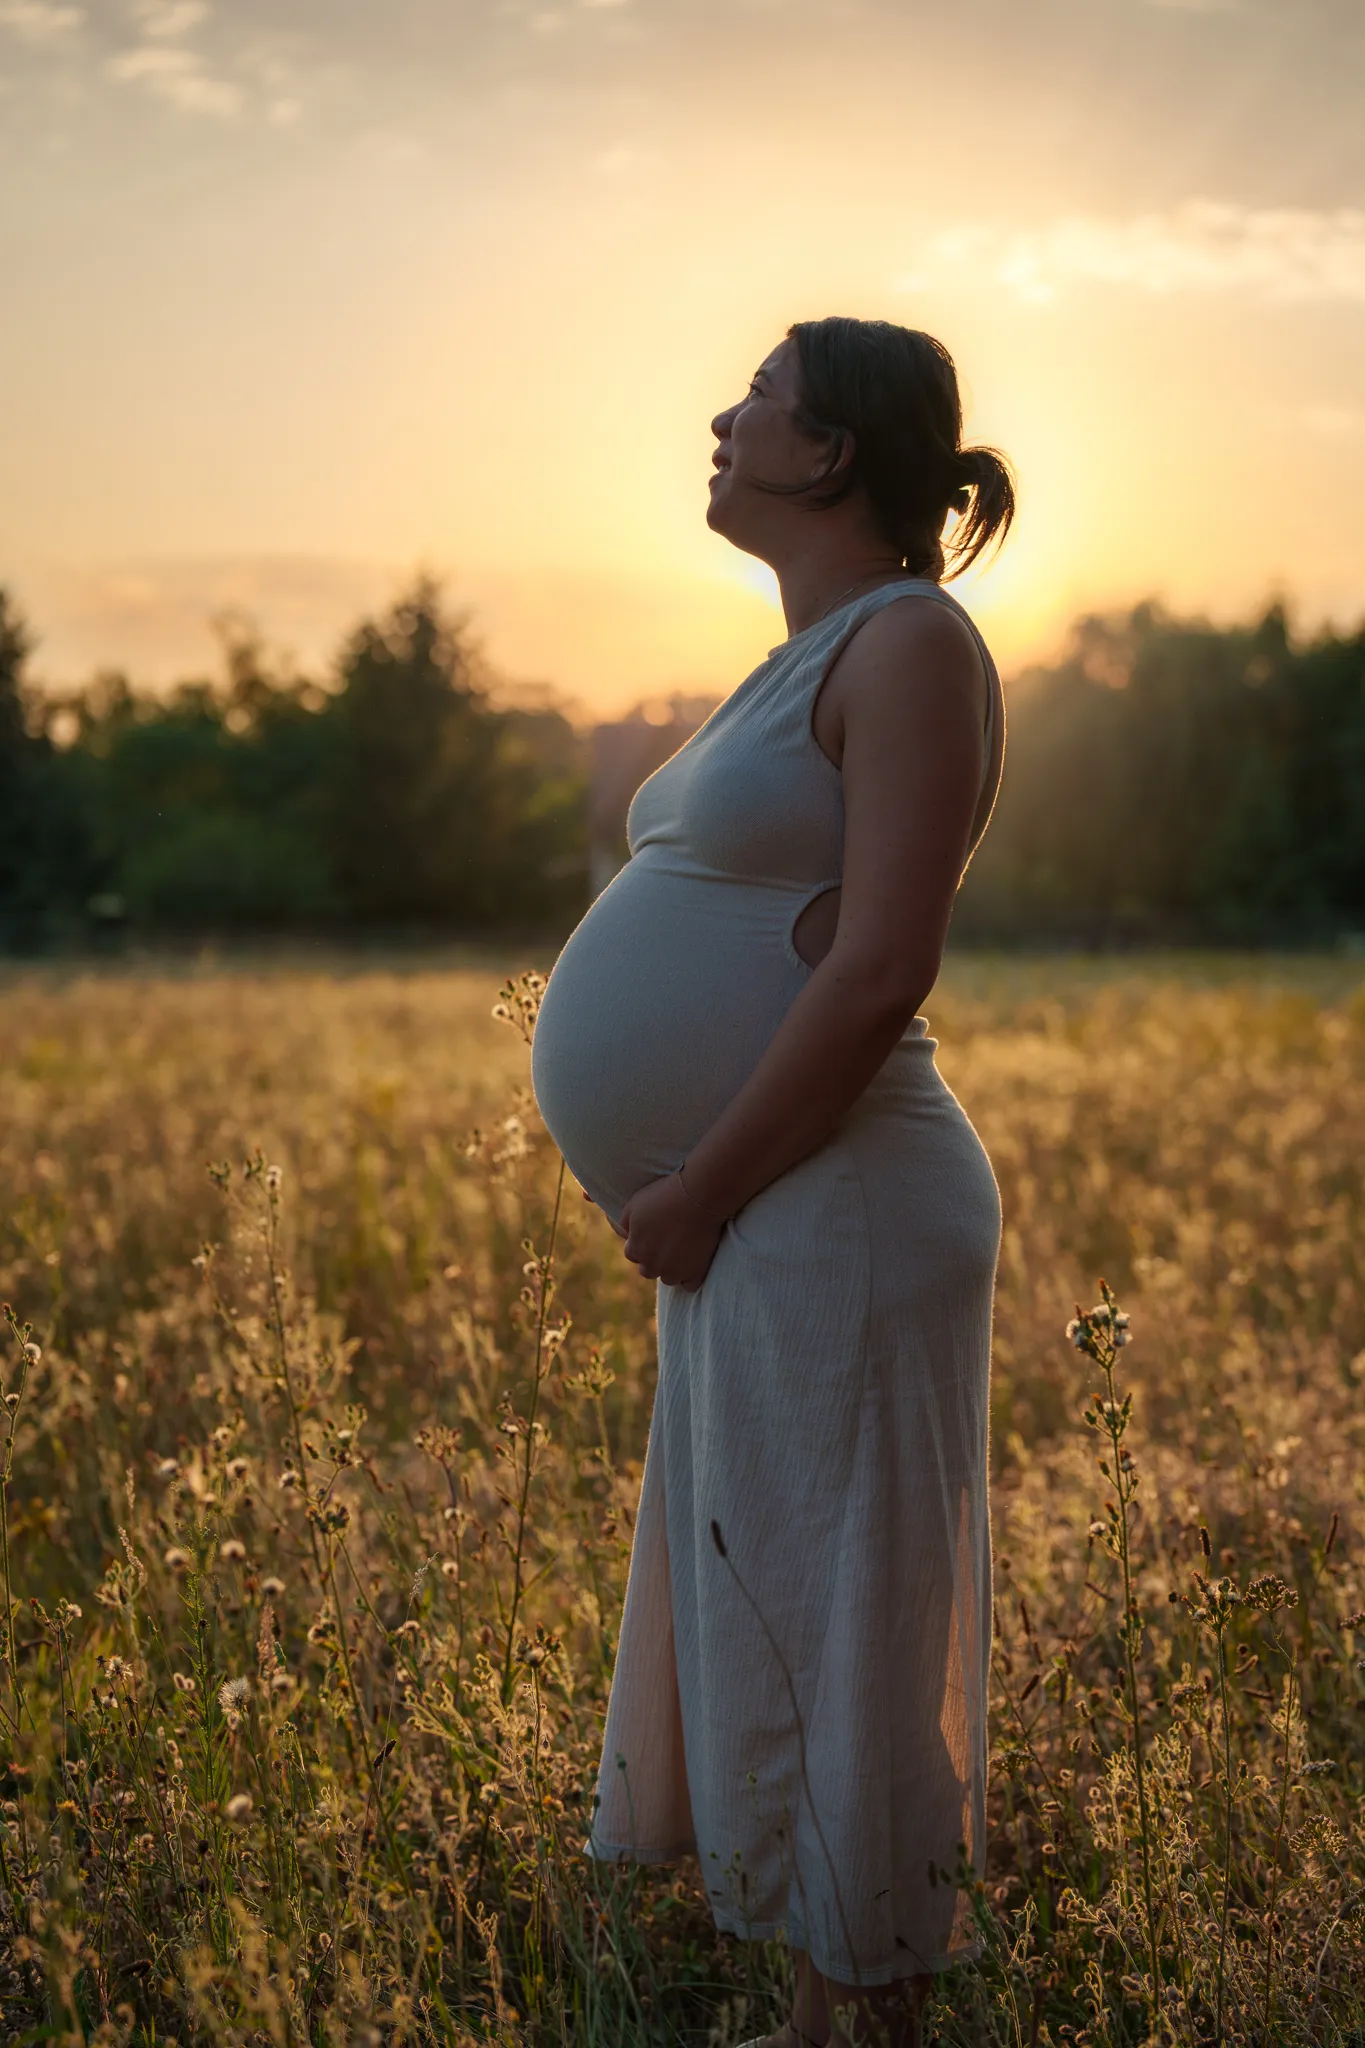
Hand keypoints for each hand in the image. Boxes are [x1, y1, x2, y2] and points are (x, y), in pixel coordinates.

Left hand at [619, 1171, 724, 1290]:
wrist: (698, 1197)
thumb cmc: (665, 1196)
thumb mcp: (634, 1203)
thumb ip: (624, 1223)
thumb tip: (626, 1236)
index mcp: (635, 1249)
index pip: (632, 1254)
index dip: (642, 1243)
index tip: (653, 1232)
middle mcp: (651, 1265)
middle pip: (648, 1270)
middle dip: (655, 1259)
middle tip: (669, 1240)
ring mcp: (674, 1272)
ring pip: (669, 1278)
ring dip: (672, 1268)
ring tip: (684, 1248)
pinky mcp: (696, 1273)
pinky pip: (689, 1285)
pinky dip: (691, 1275)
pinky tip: (695, 1260)